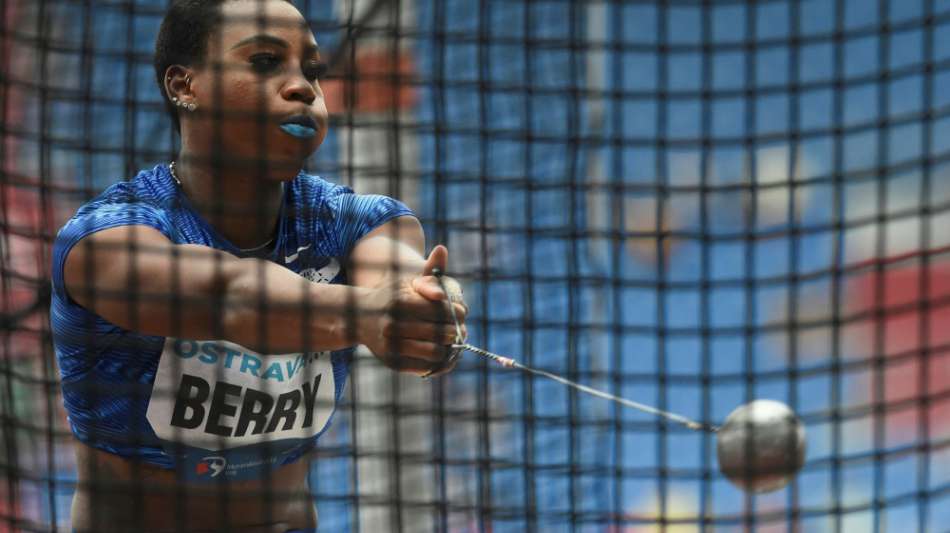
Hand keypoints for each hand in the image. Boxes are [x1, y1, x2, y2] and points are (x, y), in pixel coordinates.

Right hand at [359, 245, 467, 375]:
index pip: (440, 310)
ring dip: (449, 348)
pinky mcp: (392, 362)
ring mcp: (391, 346)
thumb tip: (442, 293)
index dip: (457, 312)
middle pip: (440, 333)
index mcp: (400, 303)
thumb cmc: (391, 294)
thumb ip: (430, 276)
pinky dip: (437, 362)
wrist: (359, 316)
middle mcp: (392, 325)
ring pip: (435, 352)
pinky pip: (424, 367)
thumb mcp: (407, 280)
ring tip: (453, 341)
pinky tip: (440, 352)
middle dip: (456, 330)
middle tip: (461, 329)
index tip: (463, 312)